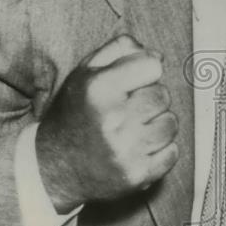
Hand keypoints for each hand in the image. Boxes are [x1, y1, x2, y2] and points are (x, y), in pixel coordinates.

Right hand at [35, 35, 178, 212]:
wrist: (53, 169)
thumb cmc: (75, 113)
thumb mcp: (85, 72)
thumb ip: (120, 50)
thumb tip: (157, 55)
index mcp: (99, 89)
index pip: (153, 66)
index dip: (144, 71)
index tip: (132, 81)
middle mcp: (113, 119)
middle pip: (163, 95)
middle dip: (150, 98)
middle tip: (129, 108)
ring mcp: (126, 151)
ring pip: (171, 123)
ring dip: (157, 123)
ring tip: (134, 128)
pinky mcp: (137, 175)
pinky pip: (172, 152)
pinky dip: (161, 149)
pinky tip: (139, 147)